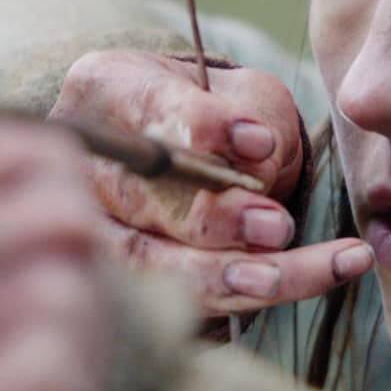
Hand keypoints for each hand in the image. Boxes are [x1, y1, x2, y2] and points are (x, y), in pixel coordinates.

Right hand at [51, 49, 370, 314]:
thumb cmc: (223, 117)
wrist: (202, 159)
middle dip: (209, 219)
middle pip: (135, 197)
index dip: (203, 129)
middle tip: (274, 226)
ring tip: (281, 276)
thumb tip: (255, 168)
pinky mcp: (117, 280)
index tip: (263, 143)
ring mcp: (89, 226)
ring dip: (220, 275)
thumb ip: (255, 119)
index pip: (147, 107)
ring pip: (146, 262)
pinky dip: (241, 300)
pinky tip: (307, 283)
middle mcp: (83, 161)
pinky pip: (173, 302)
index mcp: (105, 88)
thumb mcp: (249, 96)